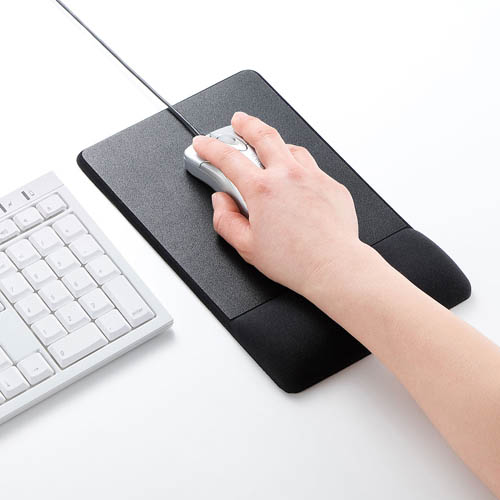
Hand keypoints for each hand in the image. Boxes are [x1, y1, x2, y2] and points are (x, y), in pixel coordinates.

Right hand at [192, 112, 372, 299]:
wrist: (334, 266)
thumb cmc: (296, 261)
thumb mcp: (246, 247)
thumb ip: (225, 220)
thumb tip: (221, 202)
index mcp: (263, 190)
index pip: (228, 159)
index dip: (210, 147)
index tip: (203, 143)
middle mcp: (288, 176)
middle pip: (264, 135)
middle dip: (247, 124)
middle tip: (239, 120)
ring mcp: (313, 177)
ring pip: (291, 148)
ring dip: (277, 144)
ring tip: (270, 149)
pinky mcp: (332, 186)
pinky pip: (313, 166)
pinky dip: (299, 167)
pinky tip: (297, 178)